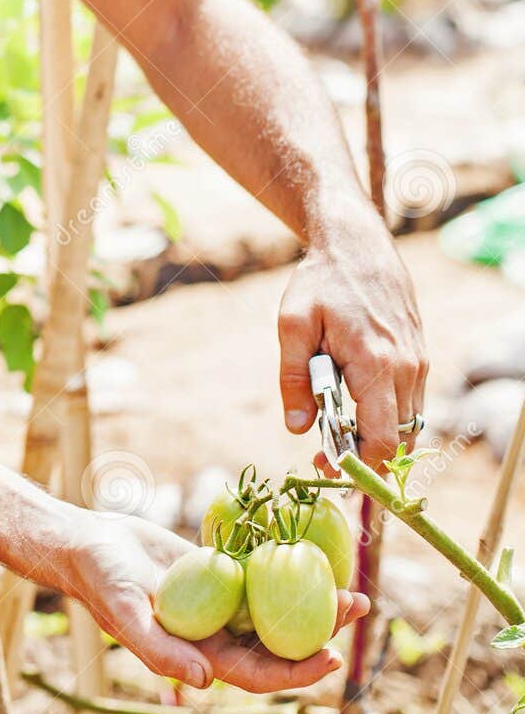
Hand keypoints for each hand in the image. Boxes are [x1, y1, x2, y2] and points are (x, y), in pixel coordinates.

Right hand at [62, 512, 367, 693]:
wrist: (89, 545)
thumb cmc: (101, 583)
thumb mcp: (125, 615)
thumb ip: (160, 651)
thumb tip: (206, 683)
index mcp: (200, 656)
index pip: (259, 674)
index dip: (297, 672)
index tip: (332, 657)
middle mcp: (218, 634)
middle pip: (279, 642)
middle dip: (321, 632)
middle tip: (356, 608)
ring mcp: (222, 602)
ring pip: (277, 609)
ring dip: (313, 601)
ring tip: (351, 589)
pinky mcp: (220, 570)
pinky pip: (260, 573)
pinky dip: (286, 568)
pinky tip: (313, 554)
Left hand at [279, 208, 426, 471]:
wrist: (358, 245)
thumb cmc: (322, 282)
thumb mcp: (293, 325)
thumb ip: (293, 378)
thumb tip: (297, 428)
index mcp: (376, 363)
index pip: (383, 439)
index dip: (359, 465)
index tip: (327, 467)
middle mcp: (407, 368)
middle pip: (400, 440)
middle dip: (366, 459)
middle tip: (325, 458)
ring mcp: (418, 363)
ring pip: (410, 425)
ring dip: (378, 439)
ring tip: (336, 436)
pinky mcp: (420, 358)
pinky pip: (411, 404)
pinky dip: (389, 418)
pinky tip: (356, 410)